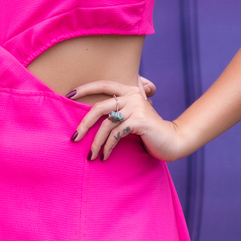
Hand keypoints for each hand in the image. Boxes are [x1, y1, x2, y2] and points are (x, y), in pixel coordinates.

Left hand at [69, 80, 187, 161]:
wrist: (172, 140)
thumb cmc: (147, 130)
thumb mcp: (132, 114)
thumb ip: (118, 108)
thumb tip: (91, 110)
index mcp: (129, 90)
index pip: (103, 84)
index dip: (85, 88)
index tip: (68, 95)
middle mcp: (132, 95)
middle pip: (99, 107)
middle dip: (84, 123)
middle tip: (74, 137)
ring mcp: (137, 107)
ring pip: (107, 124)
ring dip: (96, 142)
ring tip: (90, 155)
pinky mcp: (140, 121)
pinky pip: (116, 134)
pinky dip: (108, 146)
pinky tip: (104, 156)